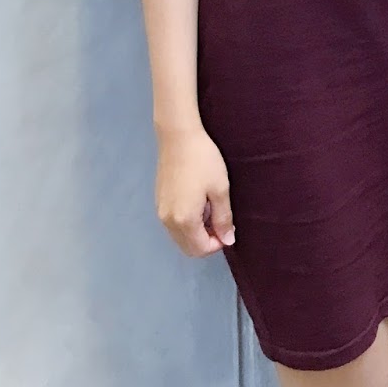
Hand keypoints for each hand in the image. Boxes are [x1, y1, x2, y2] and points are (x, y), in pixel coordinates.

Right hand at [155, 124, 234, 256]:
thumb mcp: (220, 188)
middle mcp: (168, 221)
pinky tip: (198, 203)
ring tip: (210, 209)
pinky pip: (174, 225)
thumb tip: (228, 240)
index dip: (218, 244)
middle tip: (221, 220)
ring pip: (180, 237)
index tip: (228, 226)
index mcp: (184, 220)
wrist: (179, 137)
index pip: (200, 249)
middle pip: (188, 247)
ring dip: (197, 233)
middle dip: (207, 241)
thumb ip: (223, 218)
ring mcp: (160, 212)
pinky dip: (187, 223)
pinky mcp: (159, 202)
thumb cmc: (204, 161)